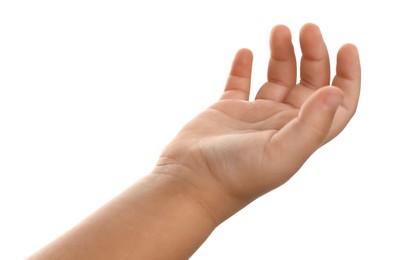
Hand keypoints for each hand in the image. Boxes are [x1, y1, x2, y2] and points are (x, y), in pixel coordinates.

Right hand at [156, 23, 360, 222]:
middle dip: (312, 54)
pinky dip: (244, 66)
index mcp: (300, 134)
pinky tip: (246, 52)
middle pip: (308, 83)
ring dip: (281, 53)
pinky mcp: (227, 110)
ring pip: (276, 78)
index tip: (347, 47)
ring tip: (279, 30)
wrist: (191, 182)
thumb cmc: (236, 176)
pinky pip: (240, 83)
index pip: (336, 104)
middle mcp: (280, 123)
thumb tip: (336, 92)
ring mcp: (254, 116)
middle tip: (307, 28)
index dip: (348, 77)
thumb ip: (311, 125)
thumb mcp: (281, 153)